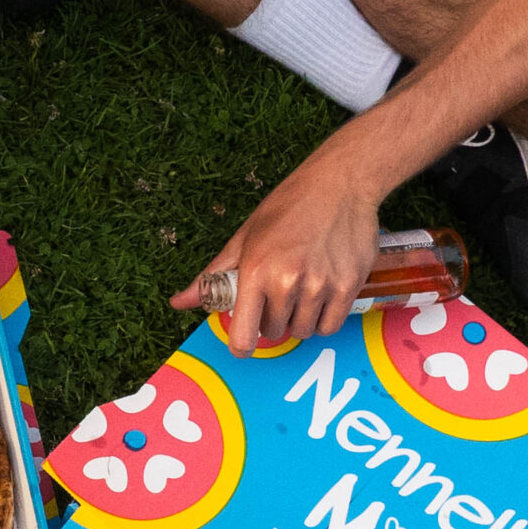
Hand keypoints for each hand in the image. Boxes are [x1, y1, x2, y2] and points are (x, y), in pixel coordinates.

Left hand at [173, 150, 380, 349]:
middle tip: (279, 290)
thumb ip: (212, 277)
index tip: (244, 343)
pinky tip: (321, 294)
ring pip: (303, 331)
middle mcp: (288, 282)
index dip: (241, 346)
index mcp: (256, 271)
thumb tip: (178, 302)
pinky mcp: (348, 286)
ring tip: (302, 288)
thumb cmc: (288, 208)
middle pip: (274, 332)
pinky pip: (329, 325)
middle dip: (273, 317)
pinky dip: (324, 318)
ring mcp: (320, 285)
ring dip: (299, 318)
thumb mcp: (244, 238)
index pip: (243, 337)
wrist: (340, 183)